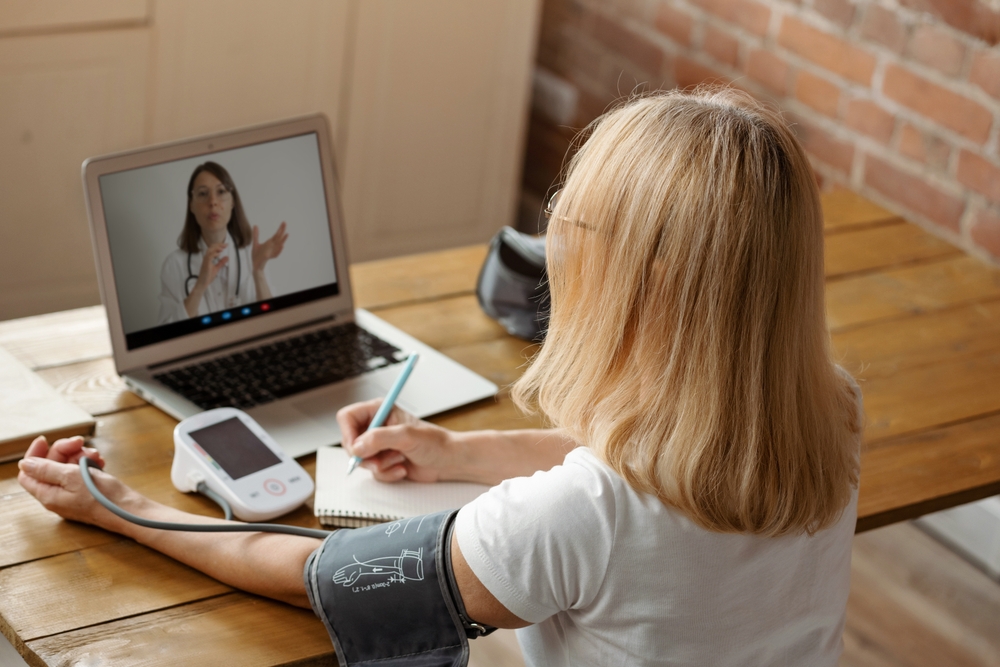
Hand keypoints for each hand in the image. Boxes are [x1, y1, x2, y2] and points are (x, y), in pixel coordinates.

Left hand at [17, 436, 132, 531]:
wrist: (129, 511)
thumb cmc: (104, 498)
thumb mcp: (72, 477)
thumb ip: (47, 469)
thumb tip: (25, 464)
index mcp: (49, 495)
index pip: (29, 473)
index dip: (34, 455)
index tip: (45, 440)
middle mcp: (57, 496)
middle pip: (49, 466)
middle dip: (64, 451)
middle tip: (80, 443)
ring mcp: (72, 494)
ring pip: (67, 467)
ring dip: (79, 456)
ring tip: (95, 455)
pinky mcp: (86, 492)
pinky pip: (80, 473)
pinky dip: (88, 464)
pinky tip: (100, 462)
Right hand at [196, 241, 228, 288]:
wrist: (202, 283)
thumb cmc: (208, 276)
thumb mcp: (217, 268)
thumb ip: (221, 262)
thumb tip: (227, 257)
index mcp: (208, 258)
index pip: (212, 249)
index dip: (218, 245)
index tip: (225, 245)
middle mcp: (206, 258)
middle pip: (211, 248)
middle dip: (218, 245)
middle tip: (225, 245)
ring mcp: (205, 261)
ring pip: (209, 251)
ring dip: (216, 248)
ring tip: (223, 248)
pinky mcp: (205, 264)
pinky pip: (209, 257)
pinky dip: (214, 254)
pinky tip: (219, 254)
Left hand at [252, 222, 287, 273]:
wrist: (255, 265)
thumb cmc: (257, 255)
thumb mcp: (256, 243)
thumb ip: (256, 235)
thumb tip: (256, 225)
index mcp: (270, 243)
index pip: (276, 234)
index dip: (280, 228)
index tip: (284, 222)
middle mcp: (272, 247)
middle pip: (278, 237)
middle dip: (282, 230)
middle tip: (285, 223)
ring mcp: (271, 251)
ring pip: (279, 245)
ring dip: (283, 240)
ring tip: (287, 234)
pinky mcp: (268, 257)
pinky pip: (275, 253)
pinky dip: (279, 250)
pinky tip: (282, 246)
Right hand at [337, 399, 456, 482]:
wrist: (448, 461)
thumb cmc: (435, 443)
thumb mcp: (407, 436)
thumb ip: (380, 438)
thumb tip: (357, 446)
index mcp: (379, 410)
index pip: (347, 417)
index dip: (347, 433)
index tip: (357, 448)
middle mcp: (376, 426)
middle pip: (350, 442)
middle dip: (366, 455)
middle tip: (380, 459)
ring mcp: (379, 445)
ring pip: (361, 460)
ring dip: (380, 465)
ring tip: (399, 459)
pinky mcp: (383, 460)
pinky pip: (373, 472)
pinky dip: (386, 473)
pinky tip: (402, 468)